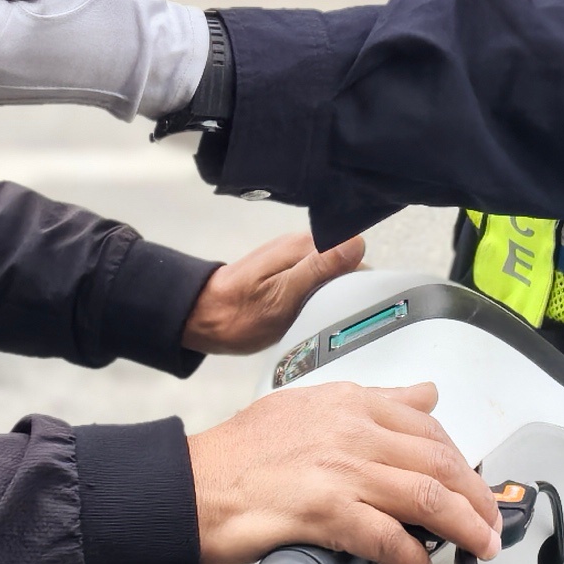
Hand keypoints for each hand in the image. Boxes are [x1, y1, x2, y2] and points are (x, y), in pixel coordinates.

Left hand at [184, 231, 367, 354]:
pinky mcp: (289, 273)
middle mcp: (302, 246)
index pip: (354, 255)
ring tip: (323, 319)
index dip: (360, 282)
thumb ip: (320, 269)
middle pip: (346, 265)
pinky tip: (312, 315)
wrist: (203, 318)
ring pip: (333, 276)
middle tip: (337, 318)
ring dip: (334, 297)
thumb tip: (357, 243)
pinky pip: (318, 282)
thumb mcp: (284, 296)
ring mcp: (295, 259)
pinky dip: (320, 300)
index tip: (356, 307)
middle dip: (349, 291)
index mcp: (304, 246)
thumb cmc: (240, 313)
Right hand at [190, 379, 501, 563]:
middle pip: (440, 464)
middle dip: (476, 500)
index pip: (429, 429)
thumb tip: (424, 396)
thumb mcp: (308, 404)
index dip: (463, 464)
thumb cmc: (241, 454)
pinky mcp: (324, 512)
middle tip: (490, 526)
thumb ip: (371, 403)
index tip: (476, 488)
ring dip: (463, 529)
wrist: (189, 484)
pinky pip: (387, 538)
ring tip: (476, 548)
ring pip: (427, 498)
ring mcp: (340, 470)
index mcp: (350, 402)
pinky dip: (412, 558)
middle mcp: (351, 430)